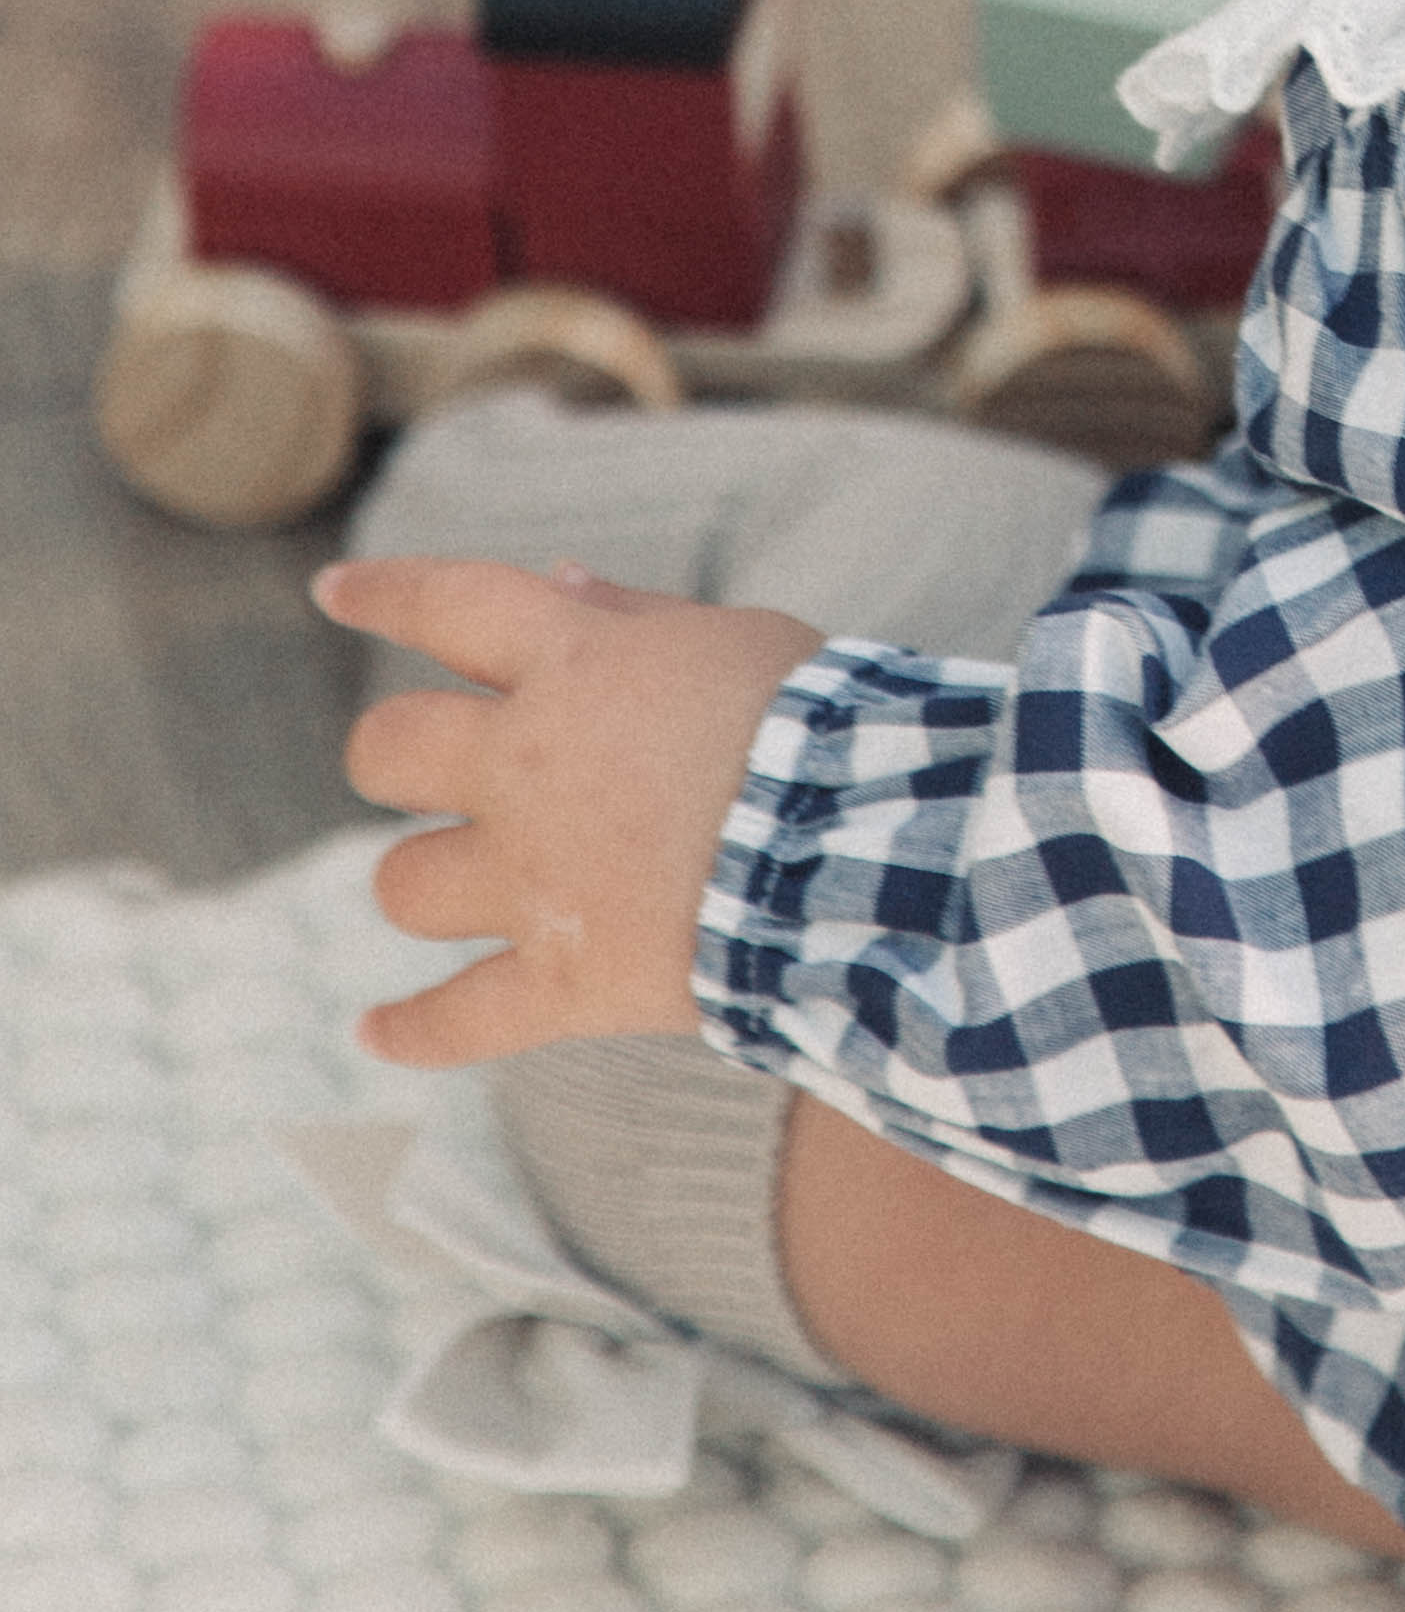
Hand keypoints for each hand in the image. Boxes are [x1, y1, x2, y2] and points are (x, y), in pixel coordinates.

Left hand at [315, 555, 821, 1066]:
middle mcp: (527, 768)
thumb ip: (635, 614)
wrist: (862, 852)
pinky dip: (410, 1030)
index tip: (334, 592)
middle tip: (424, 767)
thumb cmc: (820, 726)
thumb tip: (558, 581)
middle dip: (392, 754)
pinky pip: (454, 1020)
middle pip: (389, 749)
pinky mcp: (562, 982)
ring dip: (423, 879)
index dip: (384, 594)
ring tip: (453, 884)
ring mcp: (534, 881)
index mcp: (573, 666)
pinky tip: (375, 1030)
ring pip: (405, 884)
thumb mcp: (734, 638)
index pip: (448, 604)